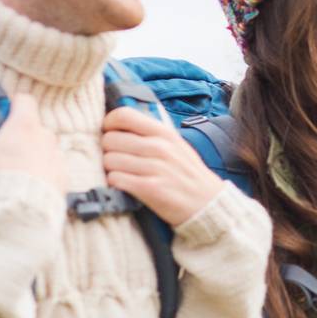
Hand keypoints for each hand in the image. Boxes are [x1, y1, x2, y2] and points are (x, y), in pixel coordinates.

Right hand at [0, 93, 64, 191]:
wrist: (22, 209)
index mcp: (26, 124)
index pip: (23, 99)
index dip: (11, 104)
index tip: (0, 114)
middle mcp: (46, 136)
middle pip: (32, 126)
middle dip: (17, 133)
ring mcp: (57, 156)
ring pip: (43, 147)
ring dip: (31, 153)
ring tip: (12, 169)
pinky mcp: (63, 176)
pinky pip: (52, 168)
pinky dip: (41, 172)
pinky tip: (25, 183)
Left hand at [100, 106, 222, 226]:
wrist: (208, 203)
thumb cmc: (187, 174)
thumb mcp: (176, 145)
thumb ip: (151, 134)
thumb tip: (119, 127)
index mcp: (164, 133)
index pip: (123, 115)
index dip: (109, 124)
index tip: (111, 133)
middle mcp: (159, 147)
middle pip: (110, 139)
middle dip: (108, 150)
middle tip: (118, 159)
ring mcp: (155, 168)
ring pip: (109, 160)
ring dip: (111, 169)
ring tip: (123, 174)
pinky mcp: (150, 189)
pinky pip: (116, 179)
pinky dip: (116, 183)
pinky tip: (126, 185)